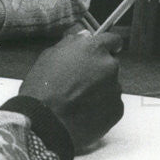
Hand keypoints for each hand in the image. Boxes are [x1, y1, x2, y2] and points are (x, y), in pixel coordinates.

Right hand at [19, 32, 123, 152]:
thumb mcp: (48, 56)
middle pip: (110, 64)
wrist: (45, 121)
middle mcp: (108, 66)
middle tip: (78, 82)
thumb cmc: (43, 88)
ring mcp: (115, 88)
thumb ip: (71, 44)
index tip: (105, 50)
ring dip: (99, 89)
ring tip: (76, 99)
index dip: (107, 46)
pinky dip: (100, 106)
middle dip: (98, 71)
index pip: (113, 40)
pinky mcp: (117, 109)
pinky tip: (82, 110)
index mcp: (93, 49)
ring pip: (110, 85)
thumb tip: (83, 38)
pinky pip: (111, 104)